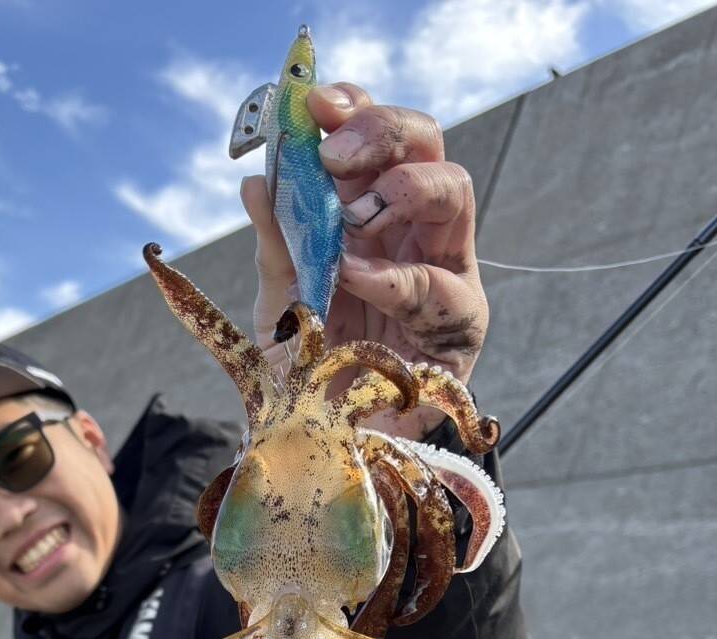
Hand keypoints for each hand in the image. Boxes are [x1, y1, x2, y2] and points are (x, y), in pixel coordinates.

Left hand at [242, 84, 488, 439]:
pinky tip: (355, 277)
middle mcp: (413, 236)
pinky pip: (442, 289)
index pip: (377, 140)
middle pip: (426, 146)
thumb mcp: (276, 307)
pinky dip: (397, 278)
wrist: (318, 453)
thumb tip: (257, 180)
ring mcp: (443, 276)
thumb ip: (275, 246)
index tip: (313, 107)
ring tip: (353, 217)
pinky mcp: (459, 332)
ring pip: (453, 193)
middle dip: (383, 133)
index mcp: (371, 219)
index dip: (354, 110)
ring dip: (404, 187)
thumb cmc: (305, 378)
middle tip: (335, 154)